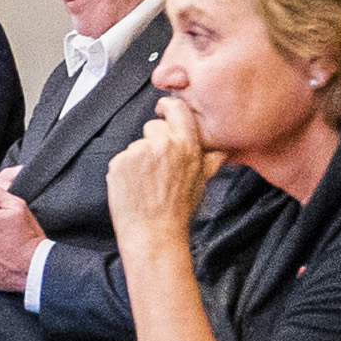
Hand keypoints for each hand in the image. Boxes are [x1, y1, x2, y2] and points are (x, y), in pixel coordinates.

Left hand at [104, 97, 215, 253]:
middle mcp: (164, 144)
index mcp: (187, 146)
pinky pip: (121, 159)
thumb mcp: (201, 183)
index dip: (168, 106)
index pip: (178, 109)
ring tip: (146, 183)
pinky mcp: (120, 162)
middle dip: (153, 142)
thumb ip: (210, 161)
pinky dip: (124, 171)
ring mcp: (140, 152)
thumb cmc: (177, 212)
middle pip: (153, 126)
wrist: (154, 234)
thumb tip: (221, 149)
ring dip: (138, 159)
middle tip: (156, 169)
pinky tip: (133, 187)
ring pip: (136, 145)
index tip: (163, 109)